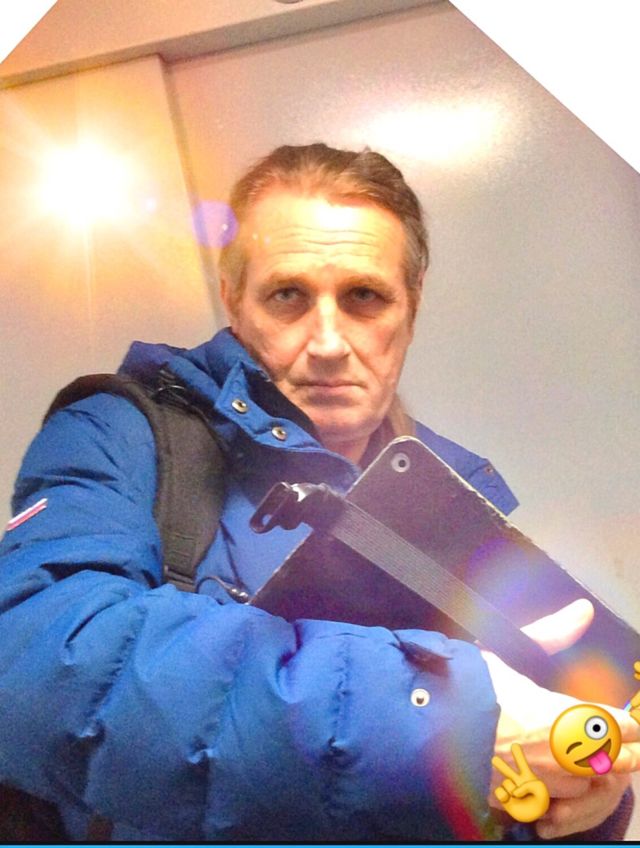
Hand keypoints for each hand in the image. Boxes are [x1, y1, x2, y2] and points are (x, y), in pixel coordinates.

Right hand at [484, 599, 639, 838]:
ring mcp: (545, 787)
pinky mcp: (522, 805)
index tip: (626, 720)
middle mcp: (564, 758)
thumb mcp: (503, 652)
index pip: (618, 725)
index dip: (624, 723)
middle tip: (615, 741)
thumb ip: (549, 634)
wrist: (422, 734)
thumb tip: (584, 609)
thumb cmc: (464, 688)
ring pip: (586, 787)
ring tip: (577, 759)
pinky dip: (559, 797)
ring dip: (588, 774)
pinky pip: (557, 806)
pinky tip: (546, 781)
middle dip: (617, 750)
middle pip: (614, 761)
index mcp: (566, 718)